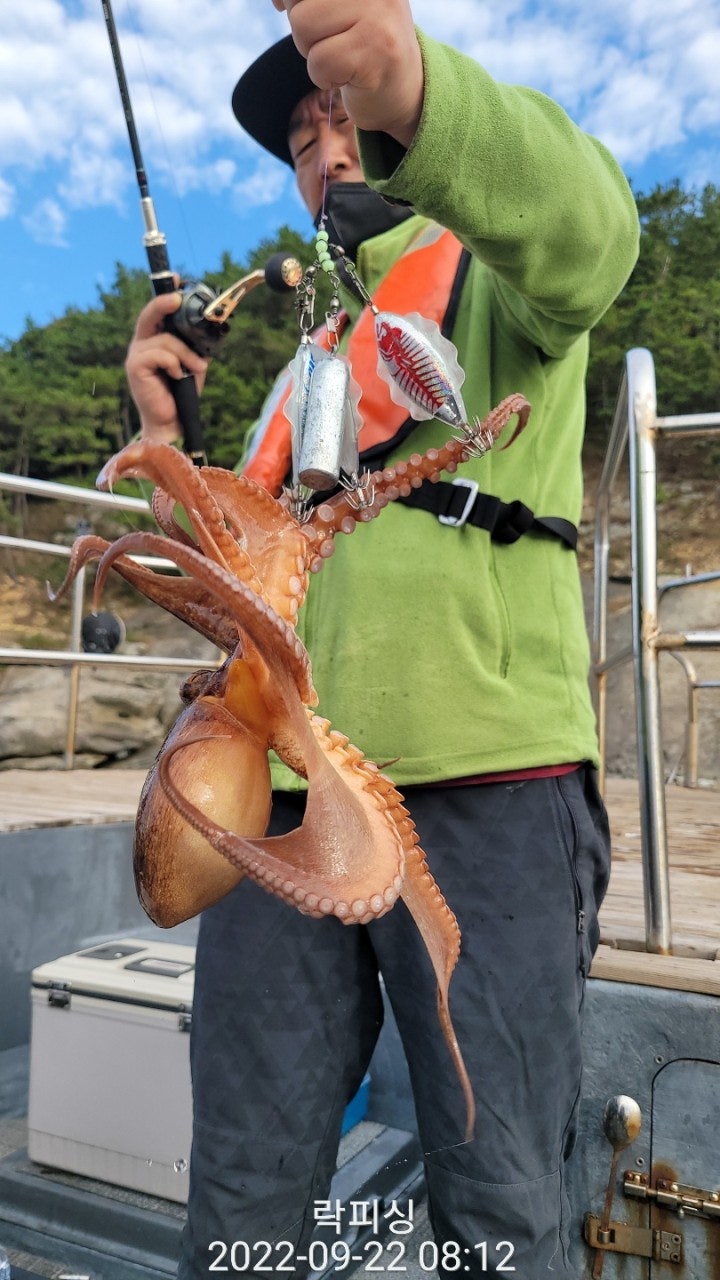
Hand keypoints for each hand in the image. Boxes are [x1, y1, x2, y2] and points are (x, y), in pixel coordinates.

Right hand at [125, 290, 209, 443]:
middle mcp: (141, 345)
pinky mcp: (135, 367)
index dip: (164, 295)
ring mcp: (136, 355)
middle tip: (177, 298)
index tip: (178, 280)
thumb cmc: (181, 394)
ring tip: (196, 368)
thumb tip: (209, 328)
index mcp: (153, 341)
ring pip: (165, 339)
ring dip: (186, 354)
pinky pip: (161, 354)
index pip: (156, 313)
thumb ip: (194, 346)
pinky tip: (178, 376)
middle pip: (149, 315)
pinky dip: (175, 363)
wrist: (173, 422)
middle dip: (164, 303)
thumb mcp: (192, 364)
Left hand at [271, 0, 423, 147]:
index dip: (294, 0)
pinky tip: (348, 74)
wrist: (402, 88)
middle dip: (305, 26)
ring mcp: (379, 14)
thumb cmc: (359, 40)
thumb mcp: (333, 4)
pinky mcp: (376, 51)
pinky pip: (318, 62)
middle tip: (336, 38)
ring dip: (313, 51)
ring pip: (302, 26)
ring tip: (342, 54)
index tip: (315, 14)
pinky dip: (324, 76)